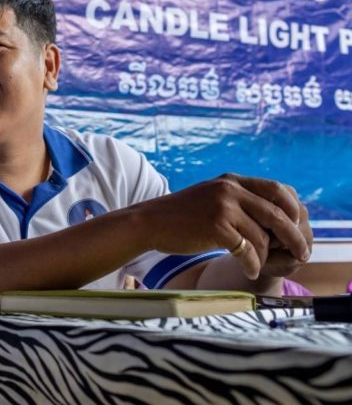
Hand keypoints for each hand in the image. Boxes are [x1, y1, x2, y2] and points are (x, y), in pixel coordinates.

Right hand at [141, 173, 309, 279]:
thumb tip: (273, 216)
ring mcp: (222, 207)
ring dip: (265, 257)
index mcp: (232, 181)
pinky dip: (252, 265)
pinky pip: (247, 251)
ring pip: (262, 237)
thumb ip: (238, 199)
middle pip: (278, 214)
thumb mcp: (211, 196)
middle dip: (293, 237)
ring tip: (257, 266)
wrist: (149, 222)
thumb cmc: (181, 215)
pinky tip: (248, 270)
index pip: (278, 190)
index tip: (296, 228)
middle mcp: (230, 190)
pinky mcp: (215, 227)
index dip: (293, 210)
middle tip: (301, 254)